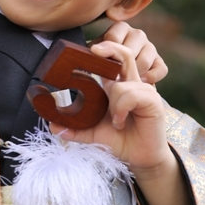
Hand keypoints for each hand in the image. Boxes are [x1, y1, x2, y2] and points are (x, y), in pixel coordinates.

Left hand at [52, 40, 174, 177]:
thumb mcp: (92, 133)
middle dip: (110, 47)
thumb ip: (74, 129)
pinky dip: (121, 109)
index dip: (102, 50)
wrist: (139, 158)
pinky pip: (130, 95)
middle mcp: (130, 84)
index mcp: (117, 86)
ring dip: (113, 104)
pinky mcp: (153, 100)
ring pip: (120, 85)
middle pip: (124, 54)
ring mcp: (143, 90)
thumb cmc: (120, 140)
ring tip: (116, 121)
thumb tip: (52, 126)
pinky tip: (122, 121)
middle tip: (94, 49)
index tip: (89, 48)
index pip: (111, 60)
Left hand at [93, 21, 166, 83]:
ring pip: (145, 61)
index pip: (114, 38)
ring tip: (124, 82)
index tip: (101, 62)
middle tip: (111, 77)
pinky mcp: (159, 61)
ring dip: (134, 74)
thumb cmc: (101, 62)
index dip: (107, 53)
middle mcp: (137, 34)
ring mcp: (150, 47)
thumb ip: (94, 50)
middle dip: (120, 67)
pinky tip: (140, 82)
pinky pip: (161, 68)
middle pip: (130, 51)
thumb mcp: (95, 54)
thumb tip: (94, 50)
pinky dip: (151, 77)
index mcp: (120, 28)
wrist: (114, 76)